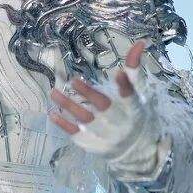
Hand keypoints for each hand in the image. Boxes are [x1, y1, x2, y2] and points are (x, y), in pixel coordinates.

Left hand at [49, 40, 158, 173]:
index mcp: (133, 108)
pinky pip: (76, 133)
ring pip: (86, 119)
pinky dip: (64, 124)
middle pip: (105, 108)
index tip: (118, 73)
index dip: (125, 86)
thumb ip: (134, 69)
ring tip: (54, 92)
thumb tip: (139, 43)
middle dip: (90, 95)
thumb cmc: (135, 114)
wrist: (135, 149)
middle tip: (74, 81)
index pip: (130, 96)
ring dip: (69, 106)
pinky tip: (52, 113)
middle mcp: (120, 122)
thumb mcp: (139, 93)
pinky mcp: (92, 144)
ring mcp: (105, 135)